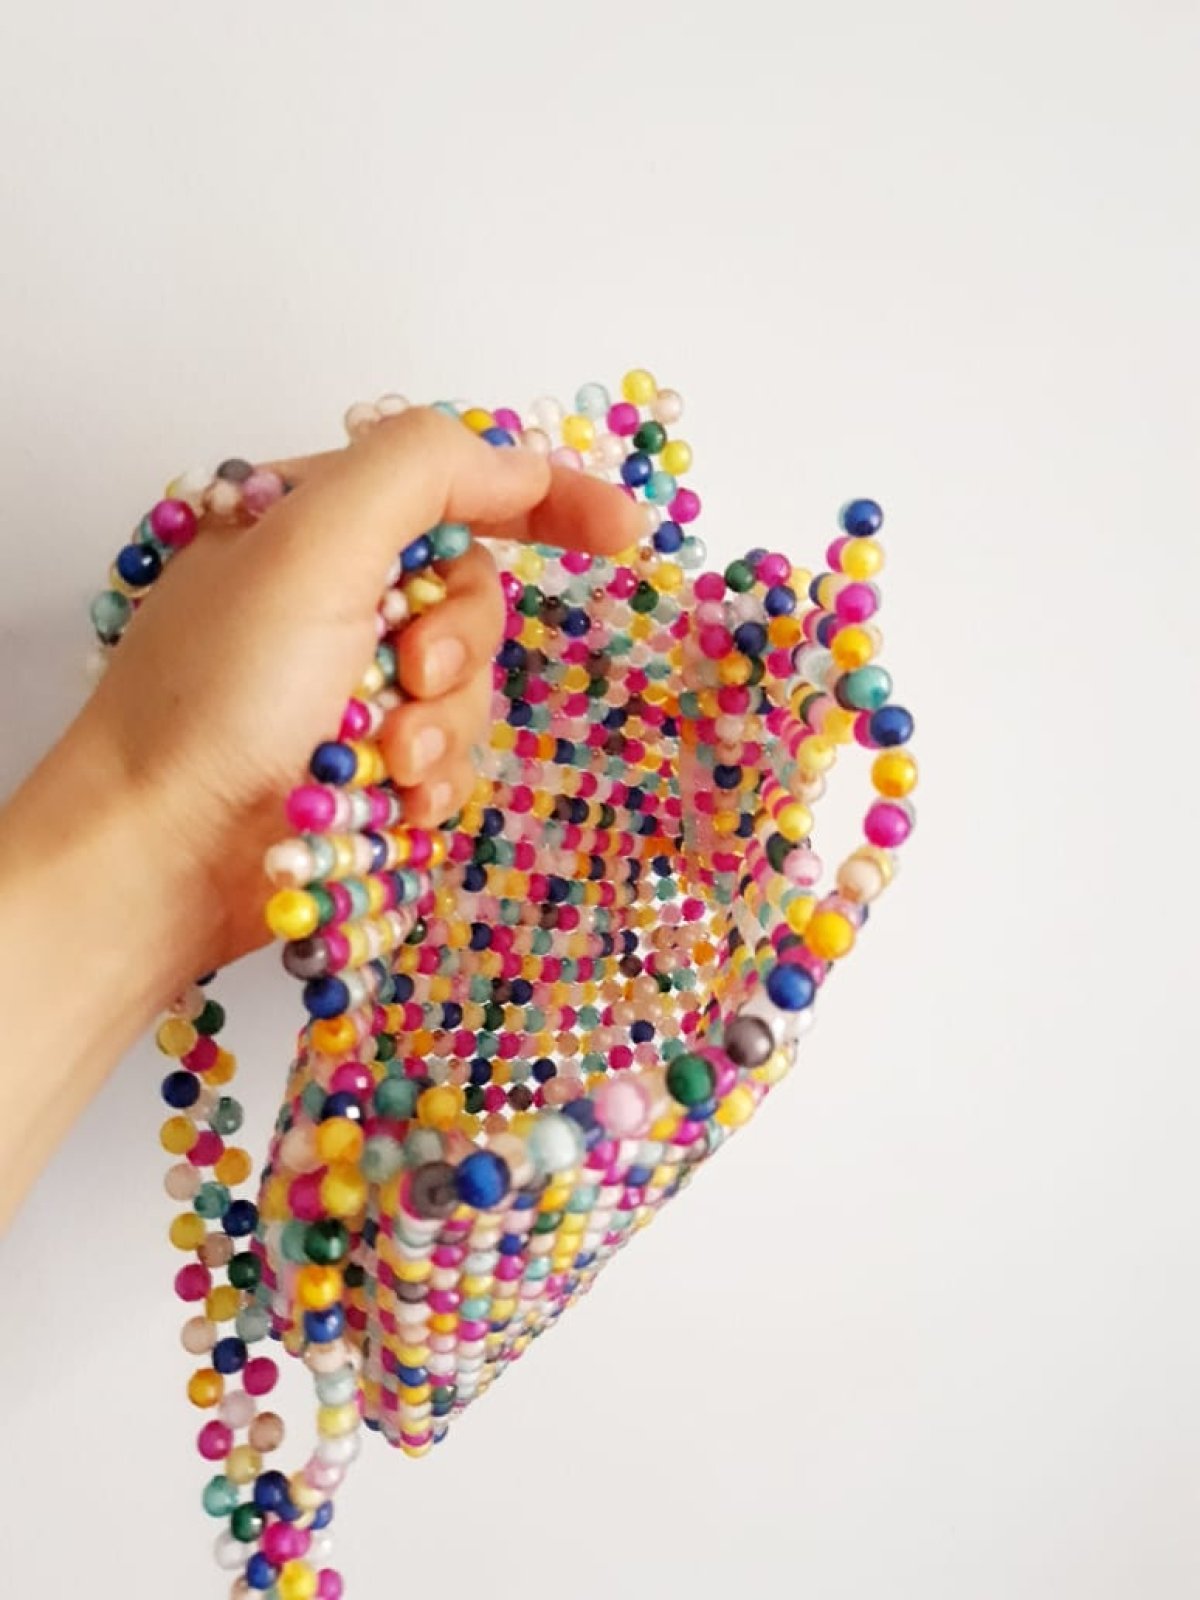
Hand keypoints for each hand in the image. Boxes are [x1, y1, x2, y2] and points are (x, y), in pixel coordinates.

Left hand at [77, 407, 639, 979]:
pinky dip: (429, 781)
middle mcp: (333, 596)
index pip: (455, 481)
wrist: (160, 854)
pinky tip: (385, 803)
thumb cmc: (218, 696)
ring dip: (442, 726)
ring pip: (470, 687)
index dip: (546, 498)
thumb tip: (518, 462)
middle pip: (472, 592)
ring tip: (382, 760)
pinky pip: (450, 759)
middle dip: (460, 644)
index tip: (623, 530)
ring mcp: (348, 685)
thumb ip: (421, 471)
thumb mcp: (313, 544)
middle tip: (412, 677)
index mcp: (312, 520)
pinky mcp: (361, 765)